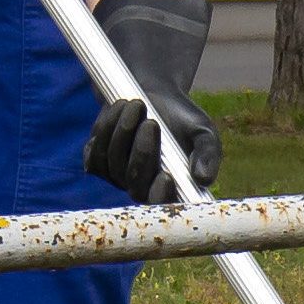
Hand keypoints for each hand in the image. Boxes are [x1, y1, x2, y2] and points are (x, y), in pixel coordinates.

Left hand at [83, 0, 221, 204]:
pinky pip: (95, 151)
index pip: (161, 207)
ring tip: (137, 104)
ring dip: (123, 130)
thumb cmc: (183, 120)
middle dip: (142, 151)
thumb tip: (203, 178)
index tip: (167, 176)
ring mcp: (116, 176)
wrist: (155, 95)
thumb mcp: (203, 132)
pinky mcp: (97, 160)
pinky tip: (119, 108)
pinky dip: (106, 126)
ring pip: (112, 163)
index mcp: (169, 189)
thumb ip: (208, 154)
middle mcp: (141, 188)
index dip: (160, 197)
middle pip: (134, 183)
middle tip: (151, 123)